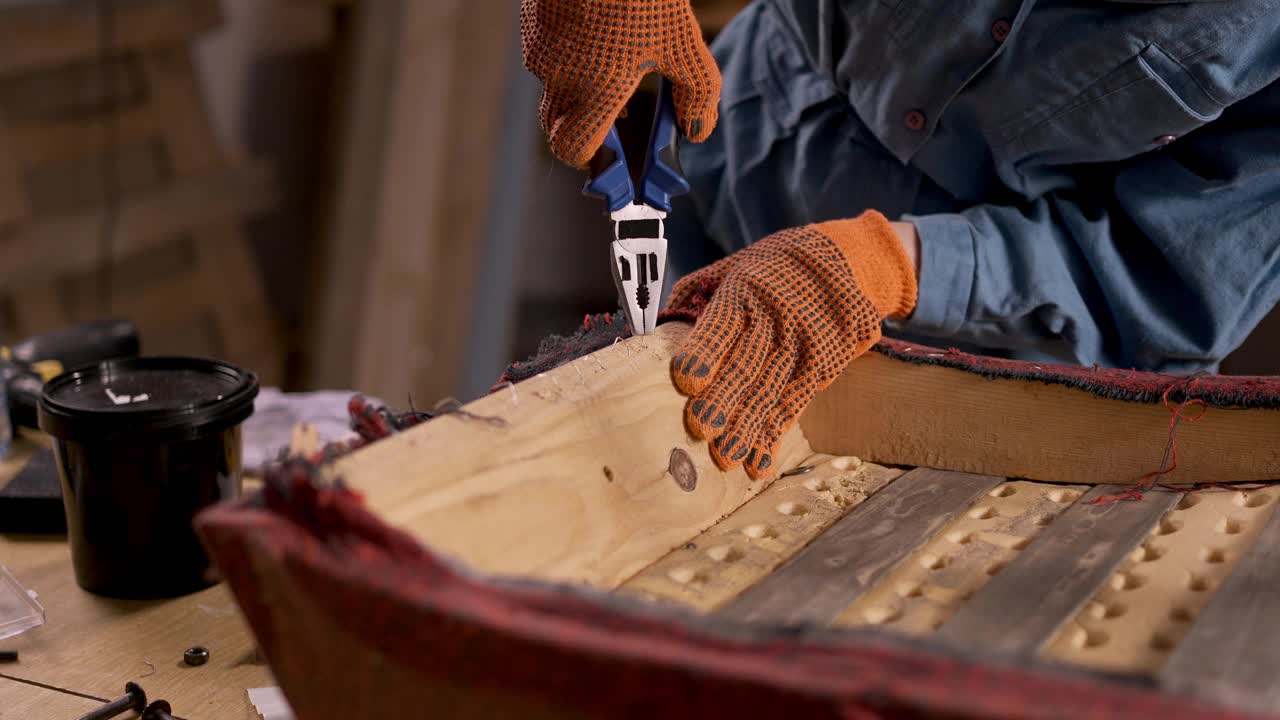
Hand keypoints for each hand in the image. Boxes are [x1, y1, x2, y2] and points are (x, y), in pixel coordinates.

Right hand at [520, 0, 721, 167]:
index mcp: (596, 89)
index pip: (572, 150)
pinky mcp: (532, 23)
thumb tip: (697, 130)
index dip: (590, 161)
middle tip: (618, 121)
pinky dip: (569, 59)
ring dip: (580, 91)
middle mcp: (559, 76)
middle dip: (586, 130)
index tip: (613, 160)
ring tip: (614, 66)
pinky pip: (547, 56)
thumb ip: (696, 92)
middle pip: (559, 127)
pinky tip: (597, 35)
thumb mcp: (683, 43)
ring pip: (554, 88)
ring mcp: (539, 49)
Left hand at [663, 212, 918, 477]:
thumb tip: (656, 327)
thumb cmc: (772, 269)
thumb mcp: (736, 264)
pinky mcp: (827, 364)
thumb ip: (698, 292)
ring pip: (772, 390)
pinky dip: (775, 435)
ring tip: (726, 458)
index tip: (685, 381)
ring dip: (749, 427)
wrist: (845, 257)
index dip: (704, 353)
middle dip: (724, 399)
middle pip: (747, 363)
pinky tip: (759, 462)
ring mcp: (807, 342)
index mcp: (746, 288)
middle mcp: (778, 316)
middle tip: (700, 429)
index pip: (722, 324)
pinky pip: (796, 404)